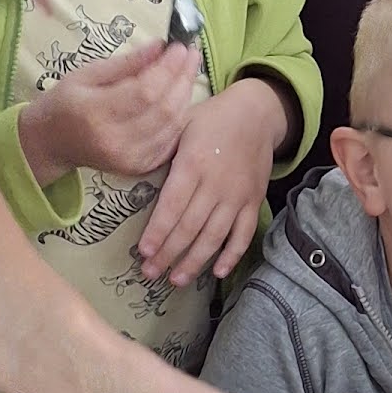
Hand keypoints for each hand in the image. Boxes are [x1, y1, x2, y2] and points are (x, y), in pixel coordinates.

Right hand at [18, 38, 198, 185]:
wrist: (50, 143)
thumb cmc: (65, 103)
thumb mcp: (86, 74)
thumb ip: (126, 62)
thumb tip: (161, 46)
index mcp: (96, 114)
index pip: (145, 91)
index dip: (168, 68)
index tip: (180, 47)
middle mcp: (115, 141)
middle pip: (165, 109)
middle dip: (183, 77)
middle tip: (191, 54)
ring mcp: (129, 158)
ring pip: (173, 125)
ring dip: (186, 95)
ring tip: (187, 71)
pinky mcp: (138, 167)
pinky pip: (171, 140)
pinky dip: (180, 117)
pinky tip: (179, 97)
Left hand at [140, 77, 289, 284]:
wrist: (257, 113)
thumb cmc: (211, 119)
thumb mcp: (181, 125)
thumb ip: (162, 152)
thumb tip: (134, 173)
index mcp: (193, 163)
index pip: (172, 206)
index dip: (157, 232)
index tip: (143, 252)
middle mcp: (216, 184)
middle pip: (189, 227)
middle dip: (168, 254)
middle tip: (149, 272)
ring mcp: (238, 196)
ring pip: (214, 236)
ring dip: (194, 261)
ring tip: (175, 280)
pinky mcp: (254, 201)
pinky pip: (244, 234)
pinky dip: (232, 255)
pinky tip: (217, 272)